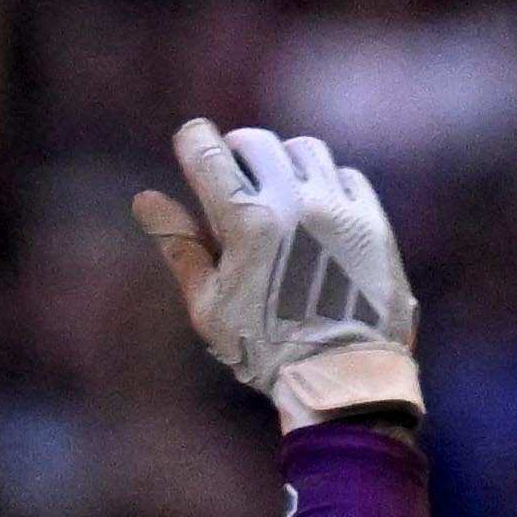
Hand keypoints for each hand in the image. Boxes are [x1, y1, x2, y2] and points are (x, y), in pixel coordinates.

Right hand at [130, 119, 418, 424]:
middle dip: (237, 151)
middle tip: (231, 175)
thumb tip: (145, 199)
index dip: (193, 140)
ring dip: (283, 162)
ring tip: (276, 193)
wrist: (342, 376)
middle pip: (258, 141)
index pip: (210, 152)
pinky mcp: (371, 219)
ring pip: (305, 150)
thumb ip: (180, 245)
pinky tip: (314, 212)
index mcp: (246, 223)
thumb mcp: (208, 304)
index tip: (189, 140)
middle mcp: (294, 202)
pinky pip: (345, 175)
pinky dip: (324, 183)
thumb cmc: (264, 349)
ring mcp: (338, 207)